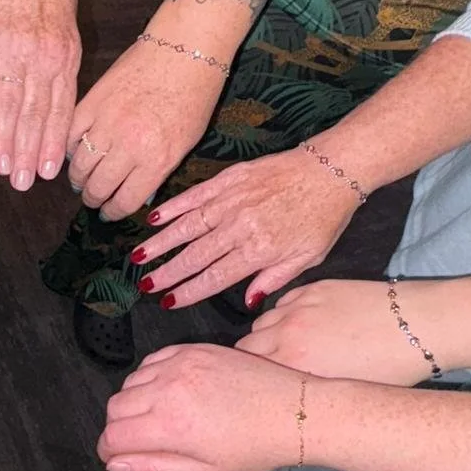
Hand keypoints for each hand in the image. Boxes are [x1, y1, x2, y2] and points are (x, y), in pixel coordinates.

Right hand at [0, 0, 81, 189]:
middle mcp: (42, 53)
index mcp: (65, 52)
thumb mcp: (62, 21)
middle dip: (31, 153)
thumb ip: (58, 60)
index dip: (54, 143)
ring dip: (7, 140)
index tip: (50, 172)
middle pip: (37, 113)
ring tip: (3, 168)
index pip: (61, 108)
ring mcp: (11, 44)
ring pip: (11, 102)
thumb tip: (54, 99)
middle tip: (24, 185)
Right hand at [67, 38, 220, 221]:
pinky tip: (75, 152)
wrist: (185, 48)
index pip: (124, 201)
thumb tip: (137, 193)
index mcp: (157, 159)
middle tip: (92, 197)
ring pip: (79, 165)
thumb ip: (158, 171)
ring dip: (78, 178)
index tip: (109, 212)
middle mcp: (129, 146)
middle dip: (93, 198)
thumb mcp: (185, 143)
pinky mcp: (92, 101)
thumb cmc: (194, 95)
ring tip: (81, 179)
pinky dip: (69, 147)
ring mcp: (107, 122)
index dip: (113, 212)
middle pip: (98, 187)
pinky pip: (70, 135)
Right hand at [97, 342, 305, 470]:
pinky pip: (151, 361)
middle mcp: (167, 389)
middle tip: (138, 440)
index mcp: (170, 425)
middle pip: (115, 407)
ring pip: (130, 382)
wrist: (292, 412)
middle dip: (118, 427)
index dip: (108, 450)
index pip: (113, 435)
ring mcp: (179, 364)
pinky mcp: (192, 349)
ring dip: (133, 402)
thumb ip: (153, 466)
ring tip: (156, 417)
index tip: (117, 456)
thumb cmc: (253, 450)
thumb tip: (114, 462)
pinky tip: (167, 392)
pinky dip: (149, 378)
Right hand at [130, 145, 362, 308]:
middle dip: (167, 273)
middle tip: (145, 285)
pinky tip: (153, 219)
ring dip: (160, 243)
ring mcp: (233, 201)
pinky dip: (172, 207)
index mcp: (260, 250)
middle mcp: (241, 227)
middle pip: (195, 255)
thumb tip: (247, 302)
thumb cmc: (324, 215)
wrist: (332, 169)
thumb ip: (274, 280)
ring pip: (187, 227)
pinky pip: (195, 195)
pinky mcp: (230, 178)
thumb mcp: (308, 257)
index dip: (188, 291)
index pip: (215, 277)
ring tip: (138, 257)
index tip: (168, 302)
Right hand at [239, 279, 442, 385]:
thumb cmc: (391, 369)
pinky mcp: (315, 288)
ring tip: (287, 346)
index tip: (254, 385)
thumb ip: (304, 391)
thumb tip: (285, 396)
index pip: (245, 370)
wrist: (421, 326)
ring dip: (267, 335)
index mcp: (293, 366)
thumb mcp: (342, 394)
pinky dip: (285, 315)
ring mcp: (301, 308)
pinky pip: (283, 303)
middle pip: (246, 346)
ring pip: (262, 322)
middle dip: (251, 358)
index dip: (247, 379)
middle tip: (267, 369)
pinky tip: (303, 325)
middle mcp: (289, 335)